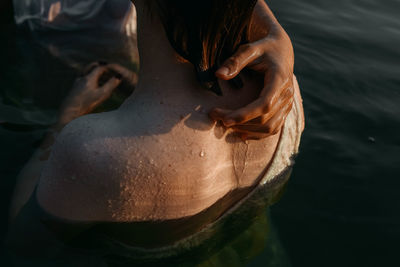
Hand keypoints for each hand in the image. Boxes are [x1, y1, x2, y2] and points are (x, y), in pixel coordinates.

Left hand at [57, 63, 121, 126]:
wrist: (70, 112)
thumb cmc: (86, 104)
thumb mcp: (102, 95)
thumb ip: (111, 85)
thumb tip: (119, 77)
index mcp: (89, 78)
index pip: (99, 67)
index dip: (108, 67)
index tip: (114, 68)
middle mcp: (82, 78)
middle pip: (91, 66)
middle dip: (100, 66)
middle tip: (107, 67)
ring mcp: (77, 83)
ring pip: (86, 72)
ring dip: (94, 72)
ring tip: (101, 76)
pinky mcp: (74, 88)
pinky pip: (83, 78)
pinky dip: (90, 78)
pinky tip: (93, 85)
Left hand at [209, 2, 294, 139]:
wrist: (282, 51)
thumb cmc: (264, 48)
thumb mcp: (250, 49)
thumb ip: (235, 61)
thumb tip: (219, 75)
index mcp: (280, 79)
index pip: (264, 104)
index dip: (244, 115)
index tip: (224, 119)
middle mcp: (287, 94)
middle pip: (265, 119)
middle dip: (239, 122)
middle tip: (216, 117)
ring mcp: (287, 104)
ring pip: (269, 127)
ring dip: (247, 130)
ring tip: (225, 124)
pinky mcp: (284, 110)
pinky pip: (273, 128)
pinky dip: (257, 134)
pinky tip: (241, 133)